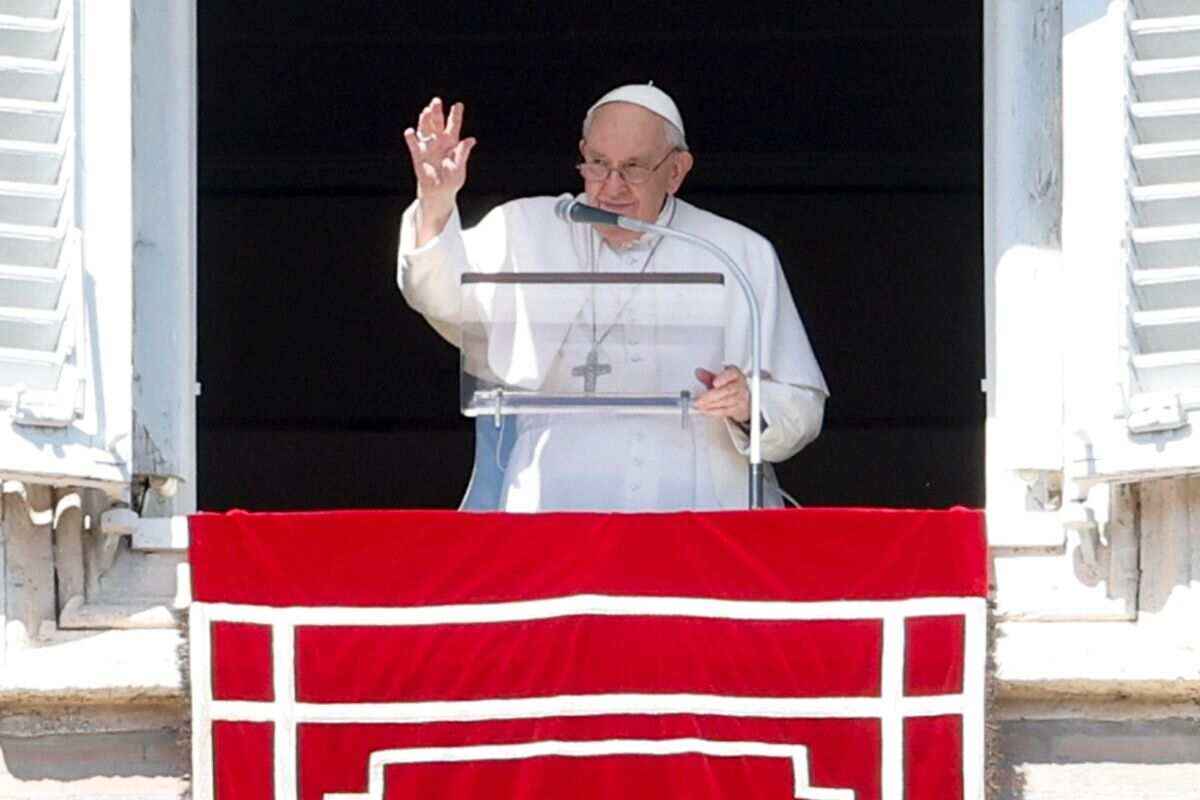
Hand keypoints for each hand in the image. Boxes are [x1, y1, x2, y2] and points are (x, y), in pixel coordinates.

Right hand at [403, 98, 476, 237]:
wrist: (438, 192)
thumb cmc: (452, 179)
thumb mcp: (459, 167)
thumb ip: (463, 153)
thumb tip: (471, 140)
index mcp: (452, 143)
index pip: (454, 126)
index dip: (455, 115)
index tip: (458, 105)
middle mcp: (439, 141)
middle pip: (437, 123)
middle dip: (436, 112)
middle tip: (436, 101)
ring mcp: (428, 146)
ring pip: (425, 129)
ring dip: (424, 120)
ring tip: (425, 111)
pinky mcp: (418, 155)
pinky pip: (414, 144)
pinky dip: (411, 137)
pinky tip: (410, 131)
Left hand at [694, 366, 750, 422]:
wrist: (739, 396)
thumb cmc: (728, 384)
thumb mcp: (718, 377)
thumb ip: (708, 376)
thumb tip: (699, 373)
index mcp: (735, 374)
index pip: (731, 374)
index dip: (723, 378)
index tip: (714, 383)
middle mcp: (739, 385)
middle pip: (727, 390)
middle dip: (710, 396)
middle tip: (698, 399)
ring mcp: (740, 397)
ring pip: (725, 401)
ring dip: (710, 404)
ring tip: (699, 405)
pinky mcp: (737, 408)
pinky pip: (725, 411)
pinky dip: (713, 411)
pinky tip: (705, 410)